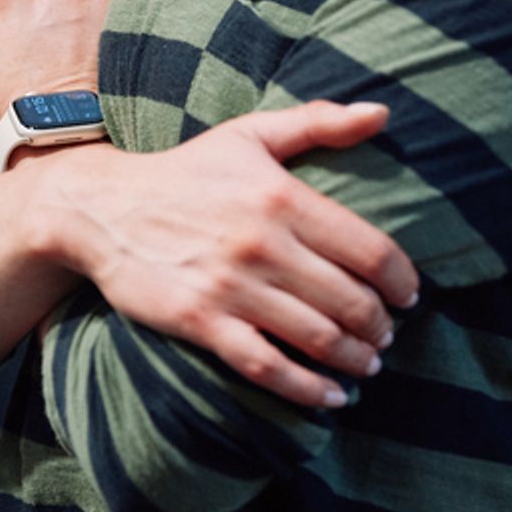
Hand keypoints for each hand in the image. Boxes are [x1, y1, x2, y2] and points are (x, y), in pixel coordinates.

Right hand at [34, 100, 418, 407]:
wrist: (102, 207)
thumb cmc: (186, 170)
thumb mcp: (249, 134)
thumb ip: (318, 123)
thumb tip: (382, 113)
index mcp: (282, 196)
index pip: (369, 249)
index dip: (401, 281)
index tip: (409, 296)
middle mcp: (263, 243)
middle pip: (350, 300)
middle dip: (381, 325)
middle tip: (387, 334)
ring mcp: (232, 287)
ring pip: (317, 337)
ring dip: (355, 358)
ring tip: (368, 363)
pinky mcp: (201, 322)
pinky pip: (267, 366)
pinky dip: (308, 389)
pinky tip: (332, 397)